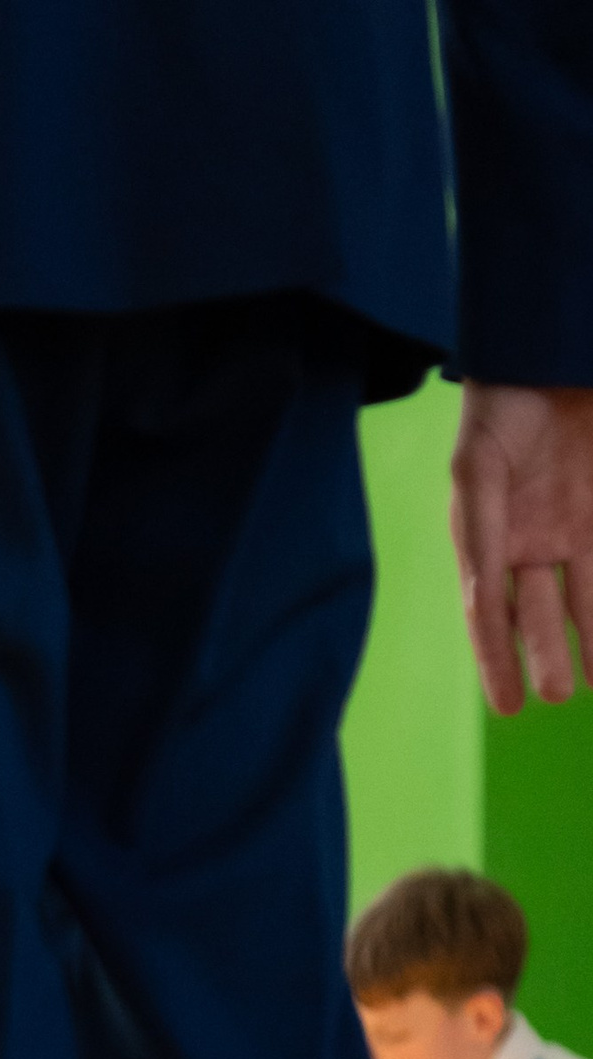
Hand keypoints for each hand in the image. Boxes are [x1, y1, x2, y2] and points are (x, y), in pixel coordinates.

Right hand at [450, 382, 592, 713]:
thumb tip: (479, 602)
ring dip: (590, 640)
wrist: (546, 353)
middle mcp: (528, 541)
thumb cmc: (499, 406)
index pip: (487, 609)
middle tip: (556, 695)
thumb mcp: (477, 470)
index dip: (495, 658)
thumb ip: (480, 534)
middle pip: (536, 611)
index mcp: (484, 536)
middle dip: (546, 654)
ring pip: (582, 598)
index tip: (508, 705)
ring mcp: (570, 527)